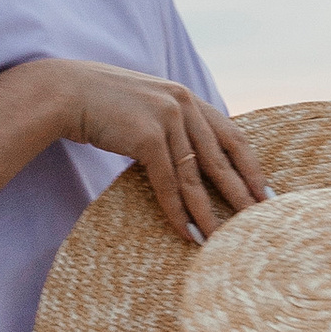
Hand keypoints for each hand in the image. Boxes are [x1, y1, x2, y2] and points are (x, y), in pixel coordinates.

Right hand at [38, 63, 267, 242]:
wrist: (65, 92)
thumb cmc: (101, 103)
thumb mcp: (145, 105)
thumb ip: (170, 121)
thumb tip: (190, 153)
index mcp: (187, 97)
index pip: (232, 135)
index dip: (250, 166)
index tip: (265, 193)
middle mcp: (183, 104)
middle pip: (222, 158)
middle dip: (242, 192)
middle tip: (260, 221)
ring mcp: (166, 119)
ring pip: (196, 176)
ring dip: (211, 212)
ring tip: (225, 239)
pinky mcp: (147, 137)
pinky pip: (168, 184)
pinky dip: (178, 212)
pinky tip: (188, 233)